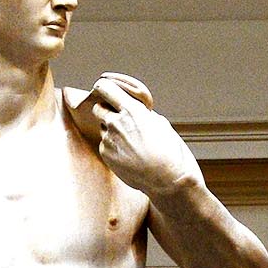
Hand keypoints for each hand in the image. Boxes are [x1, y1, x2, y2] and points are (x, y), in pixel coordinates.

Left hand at [79, 73, 200, 198]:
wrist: (167, 179)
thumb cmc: (169, 150)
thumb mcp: (159, 122)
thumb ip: (139, 113)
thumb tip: (129, 109)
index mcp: (131, 110)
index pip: (104, 88)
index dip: (103, 88)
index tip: (104, 90)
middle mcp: (116, 123)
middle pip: (98, 107)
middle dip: (105, 110)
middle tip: (118, 118)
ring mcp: (109, 140)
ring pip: (102, 128)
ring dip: (111, 131)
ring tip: (130, 142)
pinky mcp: (106, 154)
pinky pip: (105, 144)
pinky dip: (113, 147)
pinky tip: (128, 154)